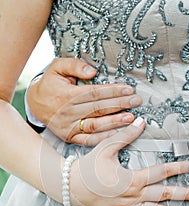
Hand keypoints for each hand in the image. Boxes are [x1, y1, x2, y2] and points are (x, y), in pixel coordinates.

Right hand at [27, 58, 141, 145]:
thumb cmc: (51, 84)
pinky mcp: (70, 137)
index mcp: (66, 95)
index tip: (129, 89)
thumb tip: (92, 72)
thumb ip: (74, 65)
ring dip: (115, 122)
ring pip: (96, 125)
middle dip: (120, 104)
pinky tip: (117, 135)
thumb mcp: (57, 67)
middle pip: (98, 108)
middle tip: (136, 101)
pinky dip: (103, 138)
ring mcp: (69, 127)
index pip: (94, 93)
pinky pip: (89, 140)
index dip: (113, 91)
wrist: (35, 104)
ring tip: (131, 118)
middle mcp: (68, 113)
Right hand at [70, 118, 188, 205]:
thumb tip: (140, 122)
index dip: (179, 168)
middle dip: (184, 194)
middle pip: (163, 194)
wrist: (70, 185)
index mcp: (133, 179)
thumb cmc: (88, 166)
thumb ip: (125, 136)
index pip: (161, 172)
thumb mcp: (106, 148)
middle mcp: (133, 196)